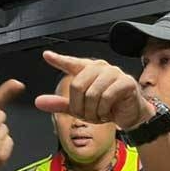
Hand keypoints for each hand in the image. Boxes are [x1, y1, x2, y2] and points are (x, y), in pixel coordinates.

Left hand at [35, 52, 152, 129]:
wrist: (130, 115)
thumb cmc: (106, 107)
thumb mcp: (80, 108)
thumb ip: (60, 104)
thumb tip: (38, 102)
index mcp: (88, 70)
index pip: (71, 63)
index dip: (59, 60)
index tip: (47, 55)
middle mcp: (100, 67)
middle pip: (77, 85)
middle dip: (79, 107)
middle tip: (88, 115)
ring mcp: (114, 73)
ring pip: (91, 94)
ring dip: (92, 111)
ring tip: (99, 114)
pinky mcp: (125, 82)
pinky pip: (106, 98)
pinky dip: (104, 111)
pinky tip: (108, 113)